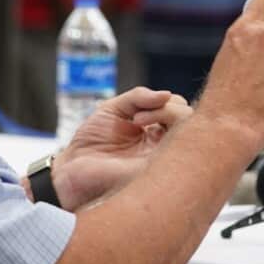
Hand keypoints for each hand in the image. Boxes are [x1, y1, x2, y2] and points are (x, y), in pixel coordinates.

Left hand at [51, 87, 191, 210]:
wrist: (72, 168)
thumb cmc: (91, 141)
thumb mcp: (113, 108)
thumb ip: (138, 97)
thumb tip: (167, 94)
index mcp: (156, 133)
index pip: (181, 113)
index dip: (167, 102)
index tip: (138, 108)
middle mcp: (163, 146)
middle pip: (191, 121)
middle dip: (171, 107)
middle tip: (140, 113)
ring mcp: (163, 158)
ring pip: (191, 132)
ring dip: (168, 113)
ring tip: (138, 119)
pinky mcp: (158, 168)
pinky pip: (179, 149)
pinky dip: (165, 127)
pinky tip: (141, 128)